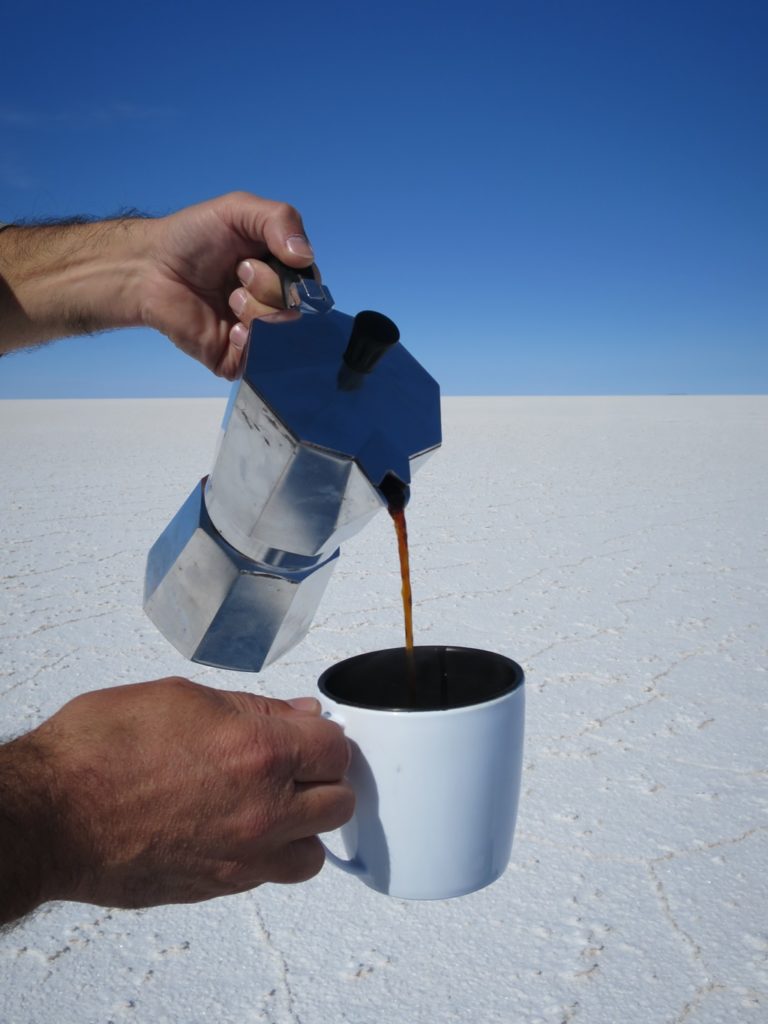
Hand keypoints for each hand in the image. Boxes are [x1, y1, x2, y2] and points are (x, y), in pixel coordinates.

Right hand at [9, 677, 351, 914]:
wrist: (50, 813)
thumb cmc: (100, 748)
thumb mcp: (184, 697)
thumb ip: (255, 708)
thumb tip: (299, 714)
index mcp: (259, 752)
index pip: (337, 749)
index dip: (324, 735)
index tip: (310, 732)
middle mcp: (262, 811)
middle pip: (339, 803)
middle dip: (324, 778)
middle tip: (296, 763)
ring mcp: (242, 857)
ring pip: (314, 852)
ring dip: (304, 825)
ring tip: (274, 802)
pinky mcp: (217, 886)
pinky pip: (270, 876)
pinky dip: (270, 854)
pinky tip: (241, 827)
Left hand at [140, 191, 315, 378]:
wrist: (149, 267)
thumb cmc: (192, 236)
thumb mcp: (239, 210)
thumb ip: (281, 220)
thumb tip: (306, 258)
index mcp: (278, 272)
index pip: (309, 283)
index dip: (293, 275)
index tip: (259, 257)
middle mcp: (270, 303)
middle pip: (296, 308)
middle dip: (268, 287)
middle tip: (238, 273)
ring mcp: (253, 332)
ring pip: (279, 333)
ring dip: (254, 310)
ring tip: (227, 298)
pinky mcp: (234, 357)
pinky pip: (258, 360)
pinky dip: (248, 341)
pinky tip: (230, 328)